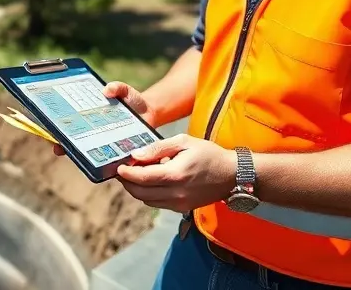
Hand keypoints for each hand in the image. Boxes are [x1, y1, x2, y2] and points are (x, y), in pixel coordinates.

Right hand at [53, 81, 154, 156]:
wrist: (151, 113)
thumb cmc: (133, 101)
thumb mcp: (125, 91)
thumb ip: (117, 87)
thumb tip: (107, 90)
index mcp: (90, 119)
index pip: (70, 126)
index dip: (59, 130)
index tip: (52, 132)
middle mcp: (94, 134)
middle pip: (75, 142)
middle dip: (65, 145)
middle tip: (59, 147)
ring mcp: (106, 145)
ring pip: (90, 154)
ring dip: (82, 156)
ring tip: (78, 156)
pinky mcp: (118, 153)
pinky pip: (108, 160)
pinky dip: (104, 163)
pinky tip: (102, 164)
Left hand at [113, 134, 236, 212]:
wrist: (232, 174)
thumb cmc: (209, 154)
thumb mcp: (183, 142)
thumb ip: (157, 148)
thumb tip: (135, 156)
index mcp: (175, 174)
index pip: (142, 178)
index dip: (126, 174)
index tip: (118, 167)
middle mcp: (176, 192)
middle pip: (140, 193)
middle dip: (127, 183)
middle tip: (123, 171)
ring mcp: (179, 203)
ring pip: (147, 200)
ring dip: (137, 189)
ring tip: (137, 175)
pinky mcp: (182, 207)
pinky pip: (158, 203)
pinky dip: (149, 194)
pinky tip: (152, 182)